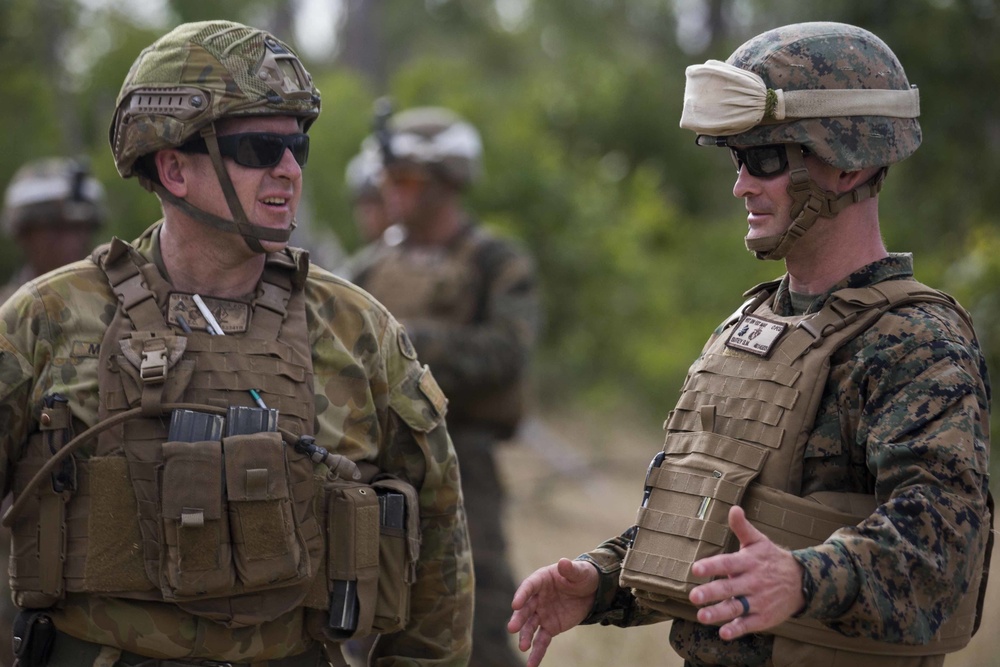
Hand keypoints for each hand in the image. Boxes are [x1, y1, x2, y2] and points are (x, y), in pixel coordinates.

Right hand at [507, 557, 597, 666]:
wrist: (592, 592)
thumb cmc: (583, 576)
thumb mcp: (580, 572)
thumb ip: (570, 569)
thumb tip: (563, 562)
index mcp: (541, 580)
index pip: (528, 587)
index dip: (521, 595)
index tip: (515, 604)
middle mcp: (537, 598)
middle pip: (525, 609)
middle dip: (519, 619)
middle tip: (512, 628)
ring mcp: (542, 613)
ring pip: (530, 626)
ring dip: (525, 636)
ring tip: (522, 647)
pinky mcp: (550, 627)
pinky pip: (541, 641)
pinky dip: (536, 652)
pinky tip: (531, 665)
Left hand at [688, 505, 804, 640]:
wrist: (802, 582)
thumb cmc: (771, 559)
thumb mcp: (758, 541)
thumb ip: (742, 527)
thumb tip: (733, 508)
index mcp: (749, 562)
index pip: (728, 563)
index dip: (712, 566)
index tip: (695, 569)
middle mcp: (753, 582)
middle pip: (729, 587)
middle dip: (711, 592)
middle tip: (693, 596)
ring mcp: (759, 601)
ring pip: (737, 608)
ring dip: (719, 613)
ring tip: (701, 616)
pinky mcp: (764, 617)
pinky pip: (749, 624)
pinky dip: (737, 629)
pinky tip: (723, 633)